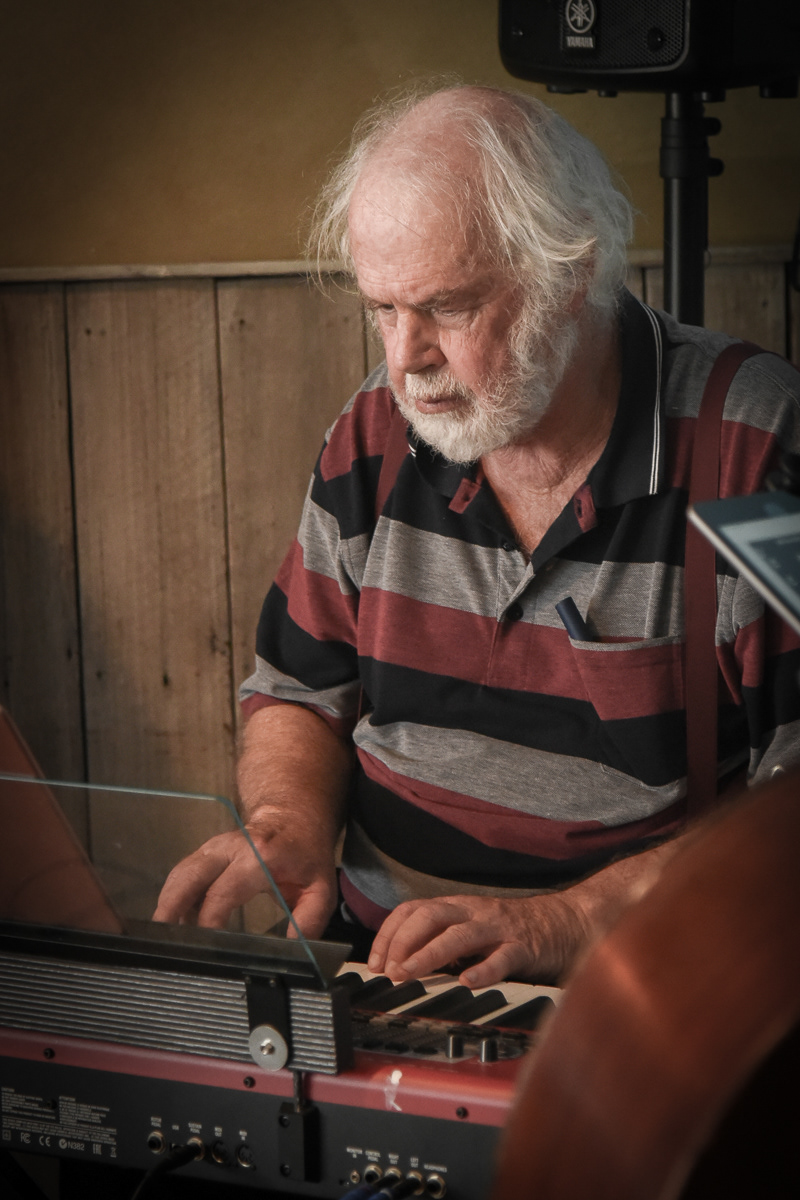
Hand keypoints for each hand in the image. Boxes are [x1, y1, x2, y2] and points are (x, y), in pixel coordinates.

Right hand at [152, 816, 337, 937]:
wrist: (294, 816)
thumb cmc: (306, 852)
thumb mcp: (320, 887)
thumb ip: (310, 919)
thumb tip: (296, 947)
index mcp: (258, 857)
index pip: (222, 891)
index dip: (209, 920)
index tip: (204, 943)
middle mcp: (230, 848)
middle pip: (188, 877)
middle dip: (170, 908)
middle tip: (161, 940)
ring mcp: (214, 847)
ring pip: (181, 874)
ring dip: (168, 904)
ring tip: (163, 936)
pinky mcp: (206, 852)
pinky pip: (184, 874)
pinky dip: (175, 897)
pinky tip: (178, 922)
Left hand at [367, 893, 589, 988]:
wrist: (567, 923)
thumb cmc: (514, 931)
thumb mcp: (472, 929)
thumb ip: (442, 941)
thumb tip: (401, 964)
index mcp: (459, 908)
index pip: (413, 910)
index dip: (389, 933)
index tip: (375, 962)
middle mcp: (475, 912)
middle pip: (430, 916)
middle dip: (403, 942)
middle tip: (389, 971)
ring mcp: (499, 928)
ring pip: (459, 935)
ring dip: (429, 954)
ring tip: (410, 974)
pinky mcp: (524, 946)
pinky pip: (502, 957)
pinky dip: (483, 970)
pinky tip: (468, 982)